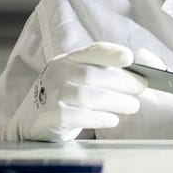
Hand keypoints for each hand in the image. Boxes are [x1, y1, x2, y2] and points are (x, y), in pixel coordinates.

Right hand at [25, 42, 148, 140]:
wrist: (31, 121)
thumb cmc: (64, 97)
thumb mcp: (78, 77)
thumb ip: (103, 71)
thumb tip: (140, 68)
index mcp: (67, 59)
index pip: (91, 51)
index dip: (111, 53)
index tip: (130, 59)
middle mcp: (57, 73)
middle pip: (93, 74)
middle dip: (122, 81)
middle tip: (141, 88)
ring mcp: (50, 95)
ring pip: (86, 95)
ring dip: (114, 101)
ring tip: (133, 106)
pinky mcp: (48, 116)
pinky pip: (76, 116)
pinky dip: (98, 118)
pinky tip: (112, 120)